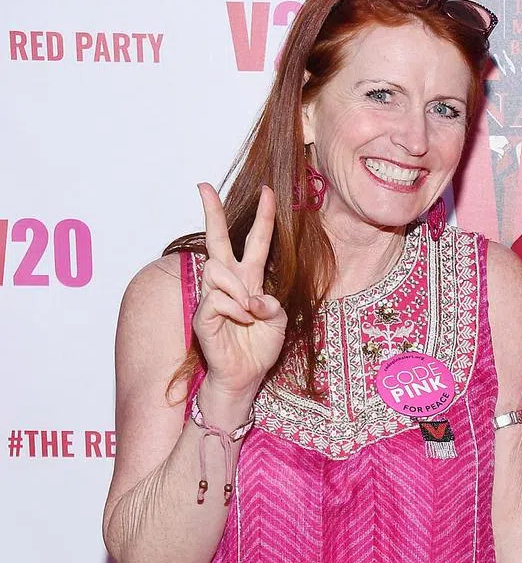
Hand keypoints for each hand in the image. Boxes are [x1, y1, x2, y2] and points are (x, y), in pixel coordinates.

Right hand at [192, 183, 286, 398]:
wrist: (245, 376)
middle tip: (202, 186)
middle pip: (216, 240)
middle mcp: (229, 283)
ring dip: (239, 291)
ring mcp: (213, 296)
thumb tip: (252, 298)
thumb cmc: (259, 348)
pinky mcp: (203, 314)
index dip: (263, 217)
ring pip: (218, 270)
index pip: (255, 241)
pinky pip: (218, 299)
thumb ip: (272, 304)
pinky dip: (234, 309)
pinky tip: (239, 321)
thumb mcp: (279, 321)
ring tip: (247, 313)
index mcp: (250, 279)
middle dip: (211, 211)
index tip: (267, 190)